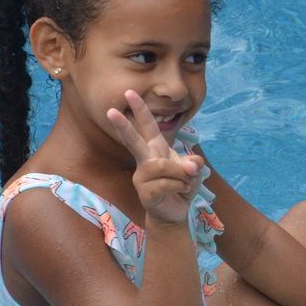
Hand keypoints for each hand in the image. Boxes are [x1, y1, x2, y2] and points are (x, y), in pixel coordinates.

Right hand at [106, 90, 201, 224]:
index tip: (130, 92)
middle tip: (110, 111)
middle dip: (123, 126)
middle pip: (133, 141)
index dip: (140, 109)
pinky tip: (182, 191)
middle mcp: (145, 160)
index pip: (148, 126)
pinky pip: (166, 184)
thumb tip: (192, 164)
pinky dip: (181, 186)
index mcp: (155, 148)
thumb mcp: (193, 171)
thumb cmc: (180, 186)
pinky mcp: (145, 192)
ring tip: (188, 181)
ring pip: (161, 166)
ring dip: (181, 173)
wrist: (175, 212)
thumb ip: (194, 163)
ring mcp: (142, 176)